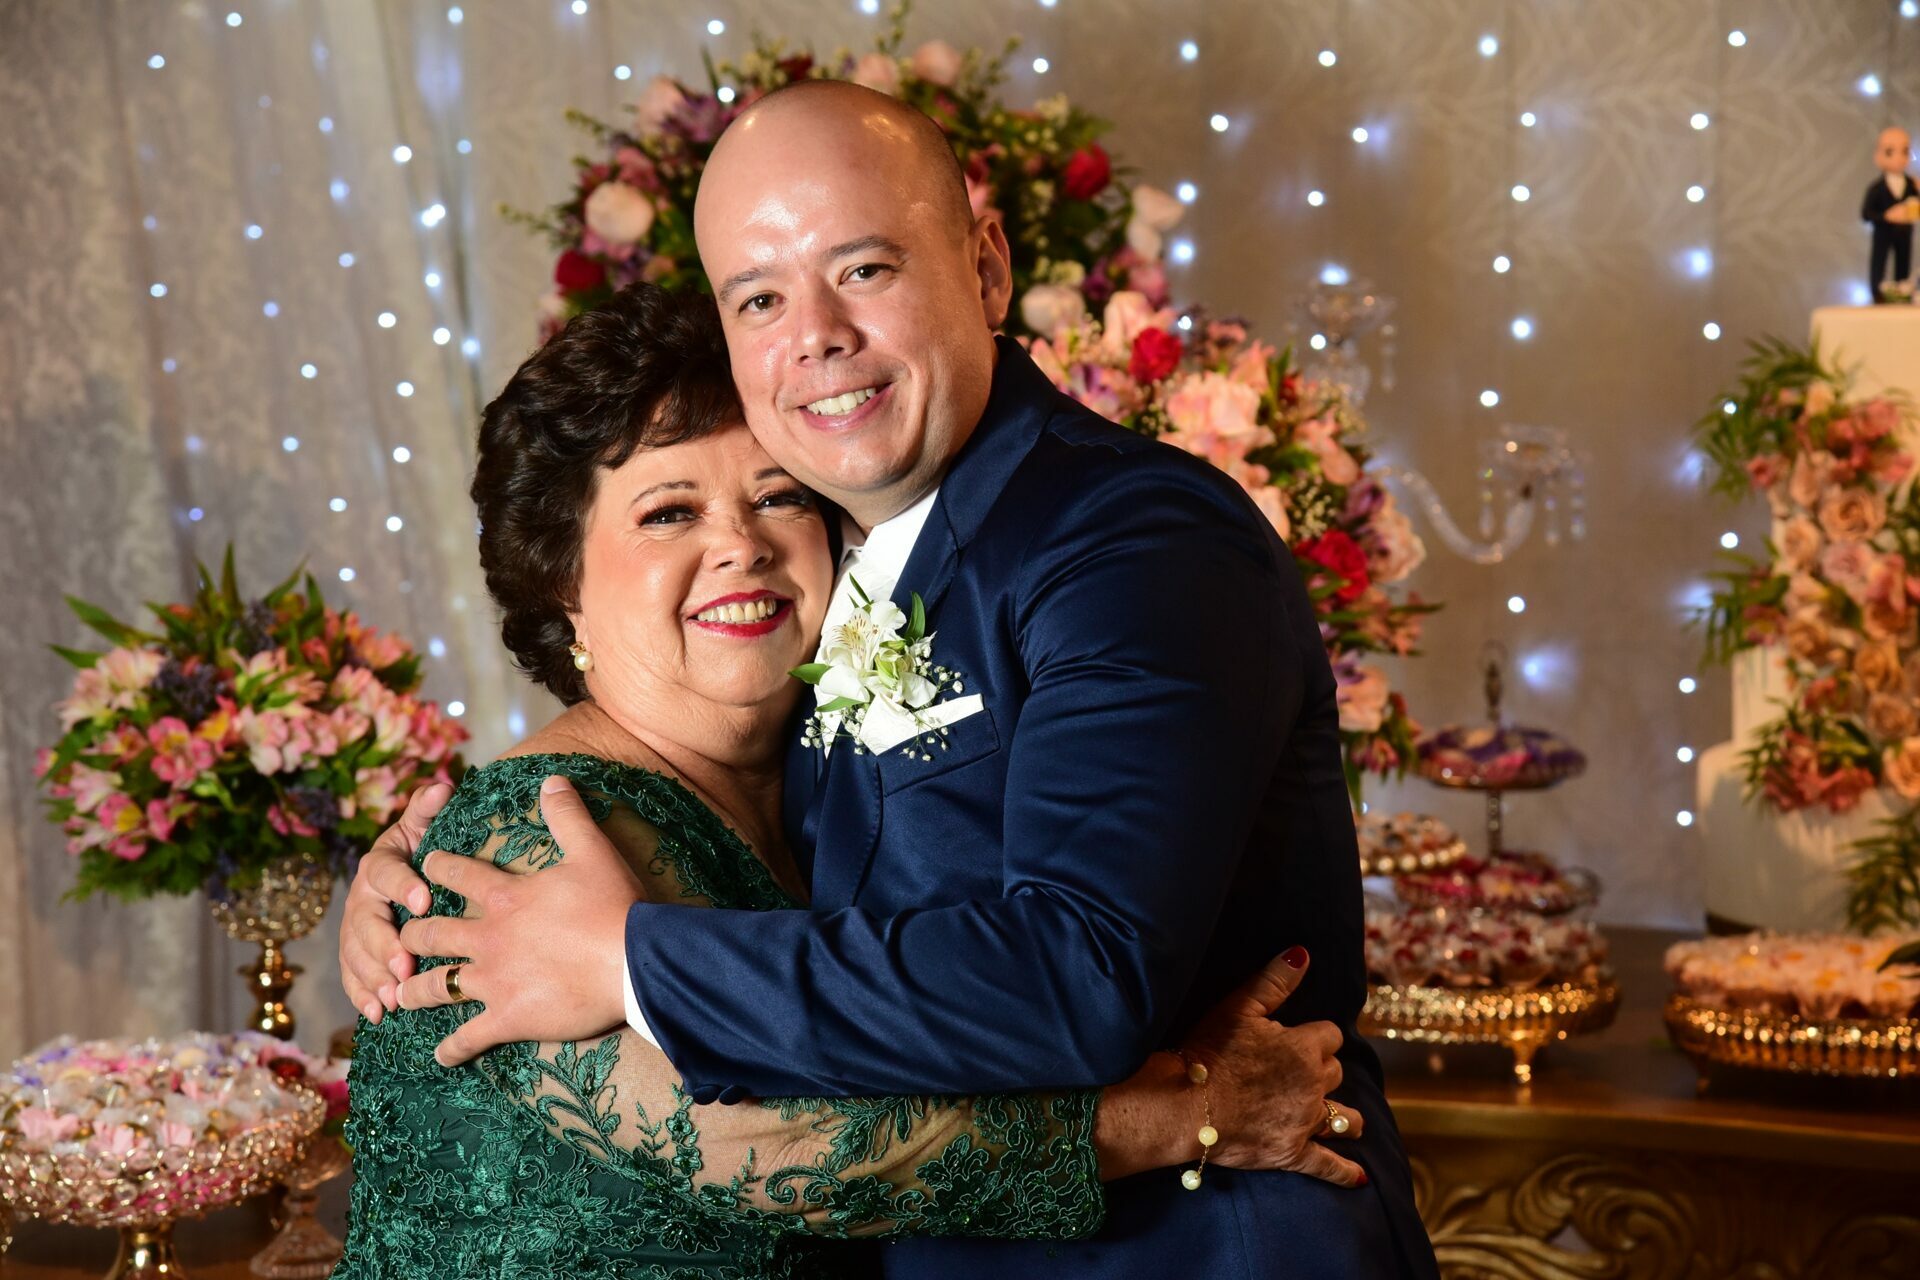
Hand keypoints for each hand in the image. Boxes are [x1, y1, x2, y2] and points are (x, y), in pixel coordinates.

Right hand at [338, 782, 449, 1023]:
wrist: (405, 876)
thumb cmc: (422, 851)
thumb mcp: (424, 828)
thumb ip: (428, 810)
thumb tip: (442, 786)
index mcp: (379, 864)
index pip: (385, 873)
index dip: (402, 887)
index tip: (426, 902)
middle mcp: (361, 898)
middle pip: (365, 922)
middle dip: (383, 945)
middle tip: (405, 965)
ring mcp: (354, 929)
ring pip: (355, 954)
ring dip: (372, 976)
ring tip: (393, 997)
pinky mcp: (355, 956)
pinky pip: (352, 977)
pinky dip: (361, 996)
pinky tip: (376, 1015)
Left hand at [393, 775, 642, 1066]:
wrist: (634, 962)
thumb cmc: (614, 905)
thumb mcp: (593, 850)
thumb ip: (567, 813)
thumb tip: (551, 776)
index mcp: (504, 896)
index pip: (454, 874)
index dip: (434, 867)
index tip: (423, 866)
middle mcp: (487, 937)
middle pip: (430, 933)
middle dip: (411, 934)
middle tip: (405, 936)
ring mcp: (492, 981)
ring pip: (433, 986)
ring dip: (413, 990)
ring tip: (400, 994)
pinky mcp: (505, 1018)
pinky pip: (466, 1038)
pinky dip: (451, 1049)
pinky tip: (439, 1055)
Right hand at [1181, 947, 1366, 1186]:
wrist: (1186, 1104)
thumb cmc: (1208, 1050)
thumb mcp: (1239, 1007)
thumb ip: (1274, 981)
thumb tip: (1303, 954)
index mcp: (1304, 1047)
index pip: (1329, 1035)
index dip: (1315, 1036)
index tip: (1298, 1039)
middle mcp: (1313, 1084)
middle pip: (1335, 1073)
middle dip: (1322, 1071)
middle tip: (1298, 1072)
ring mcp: (1305, 1122)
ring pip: (1344, 1117)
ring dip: (1346, 1116)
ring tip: (1346, 1118)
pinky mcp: (1293, 1153)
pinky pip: (1328, 1165)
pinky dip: (1345, 1172)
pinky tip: (1359, 1178)